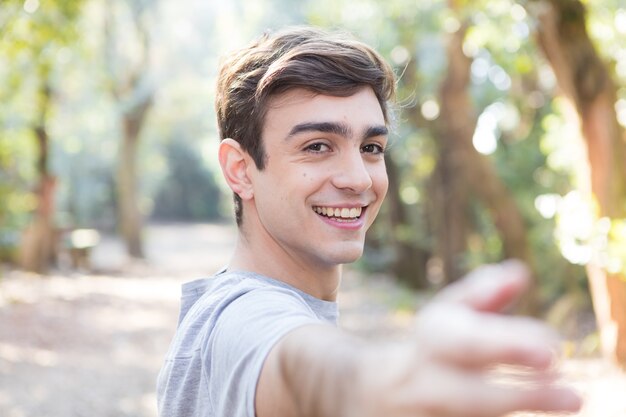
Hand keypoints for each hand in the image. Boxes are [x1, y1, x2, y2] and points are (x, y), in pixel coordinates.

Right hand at [356, 260, 581, 416]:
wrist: (376, 391)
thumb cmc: (433, 346)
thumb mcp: (448, 313)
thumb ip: (483, 293)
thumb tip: (520, 273)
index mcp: (433, 342)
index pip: (469, 344)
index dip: (508, 346)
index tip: (551, 348)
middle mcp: (429, 382)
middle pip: (473, 395)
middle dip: (519, 394)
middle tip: (570, 391)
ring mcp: (428, 415)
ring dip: (521, 406)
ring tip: (572, 399)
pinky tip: (541, 414)